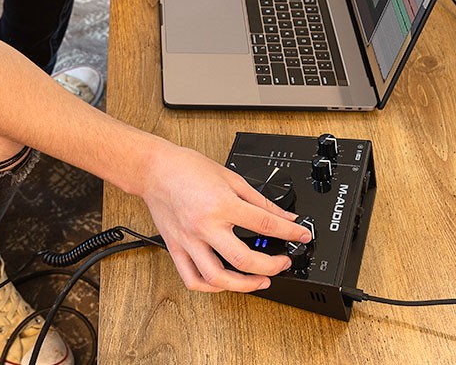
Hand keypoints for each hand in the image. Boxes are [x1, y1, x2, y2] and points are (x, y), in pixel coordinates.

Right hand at [140, 145, 312, 292]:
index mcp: (221, 205)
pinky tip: (225, 283)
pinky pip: (192, 278)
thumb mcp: (231, 178)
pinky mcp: (176, 248)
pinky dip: (211, 287)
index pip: (264, 224)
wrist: (154, 169)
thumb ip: (259, 201)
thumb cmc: (187, 168)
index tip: (301, 236)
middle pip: (244, 260)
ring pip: (217, 278)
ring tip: (259, 281)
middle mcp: (205, 226)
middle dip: (271, 266)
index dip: (290, 232)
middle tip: (283, 263)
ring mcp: (189, 240)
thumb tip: (283, 216)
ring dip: (243, 286)